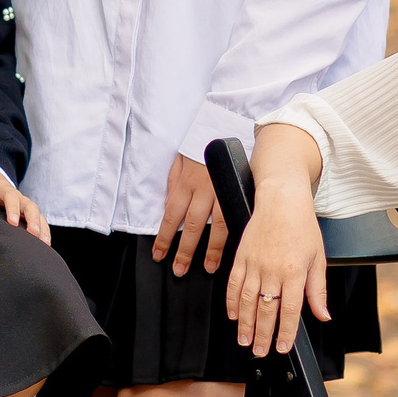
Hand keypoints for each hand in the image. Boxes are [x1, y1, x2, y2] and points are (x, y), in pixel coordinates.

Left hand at [0, 165, 49, 242]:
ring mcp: (22, 204)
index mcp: (2, 189)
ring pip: (37, 214)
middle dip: (33, 220)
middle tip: (34, 234)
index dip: (13, 209)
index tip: (13, 223)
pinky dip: (43, 230)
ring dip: (42, 227)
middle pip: (30, 205)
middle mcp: (17, 196)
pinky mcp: (24, 212)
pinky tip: (45, 245)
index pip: (11, 197)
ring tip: (45, 244)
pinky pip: (38, 220)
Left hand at [151, 153, 227, 276]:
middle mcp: (203, 190)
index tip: (159, 255)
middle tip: (180, 269)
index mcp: (185, 183)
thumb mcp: (178, 161)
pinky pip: (235, 214)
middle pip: (192, 226)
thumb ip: (173, 184)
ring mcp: (223, 191)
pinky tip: (235, 248)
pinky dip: (234, 233)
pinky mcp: (238, 190)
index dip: (164, 238)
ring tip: (209, 267)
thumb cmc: (198, 145)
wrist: (223, 127)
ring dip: (213, 249)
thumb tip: (168, 206)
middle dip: (185, 251)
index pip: (171, 216)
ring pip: (217, 226)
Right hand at [224, 186, 328, 356]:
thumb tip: (323, 315)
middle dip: (262, 334)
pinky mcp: (241, 256)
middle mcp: (273, 270)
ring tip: (244, 340)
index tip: (282, 348)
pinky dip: (231, 301)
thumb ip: (318, 290)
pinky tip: (233, 315)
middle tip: (259, 351)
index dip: (285, 332)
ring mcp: (254, 263)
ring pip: (246, 300)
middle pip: (265, 310)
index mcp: (295, 272)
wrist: (281, 199)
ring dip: (245, 323)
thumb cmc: (302, 226)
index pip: (289, 310)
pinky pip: (233, 283)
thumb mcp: (318, 258)